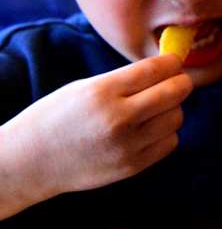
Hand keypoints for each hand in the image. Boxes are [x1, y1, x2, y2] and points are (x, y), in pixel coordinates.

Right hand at [0, 54, 192, 217]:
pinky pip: (170, 142)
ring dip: (172, 109)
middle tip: (178, 81)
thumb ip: (126, 80)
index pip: (155, 69)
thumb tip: (168, 69)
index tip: (175, 61)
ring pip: (176, 117)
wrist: (32, 161)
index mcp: (102, 92)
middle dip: (181, 82)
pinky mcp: (132, 167)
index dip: (172, 62)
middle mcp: (118, 119)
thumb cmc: (59, 117)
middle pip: (175, 92)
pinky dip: (165, 133)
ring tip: (154, 109)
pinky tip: (149, 130)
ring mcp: (127, 146)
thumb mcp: (86, 88)